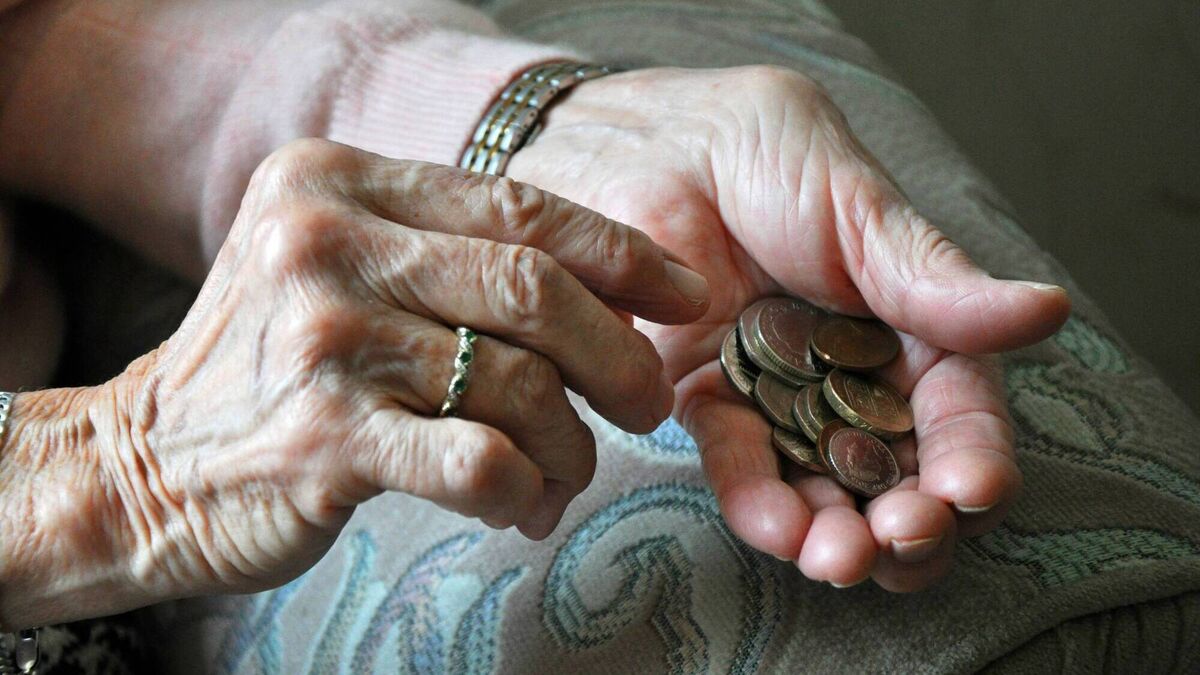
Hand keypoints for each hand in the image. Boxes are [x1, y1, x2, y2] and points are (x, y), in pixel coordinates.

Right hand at [0, 139, 710, 624]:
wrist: (145, 465)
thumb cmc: (276, 367)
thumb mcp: (343, 268)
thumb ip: (450, 255)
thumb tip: (614, 291)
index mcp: (340, 181)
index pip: (519, 205)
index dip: (622, 252)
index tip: (685, 294)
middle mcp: (324, 241)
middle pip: (535, 289)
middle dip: (620, 355)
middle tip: (648, 403)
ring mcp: (322, 340)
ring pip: (521, 384)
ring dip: (570, 443)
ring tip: (562, 471)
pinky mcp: (324, 438)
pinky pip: (480, 460)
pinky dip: (524, 488)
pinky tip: (517, 502)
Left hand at [506, 66, 1070, 590]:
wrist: (645, 145)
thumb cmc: (760, 153)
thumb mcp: (855, 205)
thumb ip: (932, 276)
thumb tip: (1046, 311)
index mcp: (908, 325)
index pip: (957, 408)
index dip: (972, 454)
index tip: (972, 489)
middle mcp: (852, 374)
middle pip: (897, 470)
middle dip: (909, 519)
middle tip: (902, 538)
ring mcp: (780, 397)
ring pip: (823, 486)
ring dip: (838, 534)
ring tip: (838, 558)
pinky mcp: (708, 404)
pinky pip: (740, 464)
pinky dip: (760, 502)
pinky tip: (778, 527)